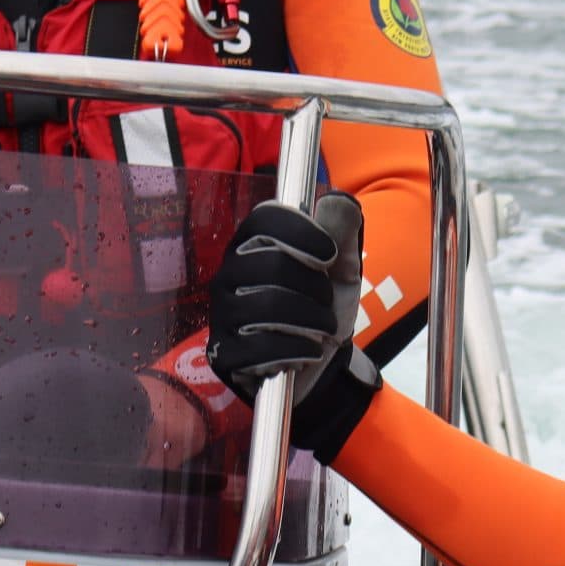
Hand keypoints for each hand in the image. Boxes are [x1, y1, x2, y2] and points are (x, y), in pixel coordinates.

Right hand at [207, 195, 380, 457]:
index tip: (330, 254)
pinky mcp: (223, 353)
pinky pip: (259, 348)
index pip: (264, 219)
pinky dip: (296, 350)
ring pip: (267, 306)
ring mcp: (222, 315)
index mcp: (252, 245)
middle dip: (314, 286)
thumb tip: (340, 200)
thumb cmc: (322, 308)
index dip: (301, 231)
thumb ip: (342, 234)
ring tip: (322, 329)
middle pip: (272, 263)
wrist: (320, 365)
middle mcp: (229, 274)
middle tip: (326, 302)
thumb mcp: (342, 270)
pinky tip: (307, 352)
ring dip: (310, 321)